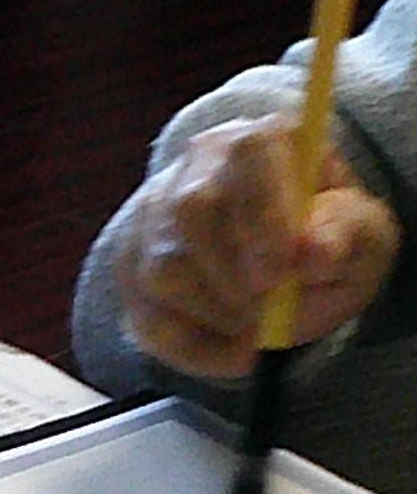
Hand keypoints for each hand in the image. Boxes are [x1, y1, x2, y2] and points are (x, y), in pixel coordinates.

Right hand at [115, 117, 402, 378]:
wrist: (283, 262)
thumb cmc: (325, 238)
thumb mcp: (363, 230)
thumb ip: (347, 233)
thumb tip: (314, 252)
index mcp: (261, 142)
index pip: (247, 156)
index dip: (261, 217)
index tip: (279, 274)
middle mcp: (197, 167)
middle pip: (188, 211)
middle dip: (231, 275)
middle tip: (268, 311)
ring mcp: (153, 215)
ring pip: (159, 269)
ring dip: (214, 313)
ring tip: (256, 326)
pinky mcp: (130, 265)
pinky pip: (146, 315)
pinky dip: (193, 348)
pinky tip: (230, 351)